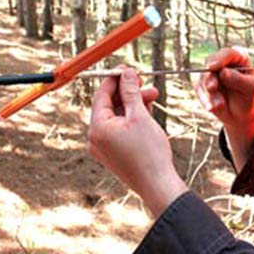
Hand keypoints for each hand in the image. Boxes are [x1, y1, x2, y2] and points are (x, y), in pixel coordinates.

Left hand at [88, 67, 187, 216]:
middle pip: (109, 105)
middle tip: (142, 80)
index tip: (127, 68)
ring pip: (117, 116)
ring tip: (153, 95)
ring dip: (133, 104)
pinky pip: (120, 128)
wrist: (157, 185)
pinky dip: (132, 118)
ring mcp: (103, 147)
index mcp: (97, 128)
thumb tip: (126, 73)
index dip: (115, 79)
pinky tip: (147, 110)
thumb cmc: (149, 152)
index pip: (102, 95)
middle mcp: (95, 138)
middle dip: (128, 92)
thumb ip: (131, 92)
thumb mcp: (140, 116)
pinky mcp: (113, 153)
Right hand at [195, 48, 253, 168]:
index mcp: (239, 59)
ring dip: (208, 94)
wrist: (243, 119)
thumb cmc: (251, 102)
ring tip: (217, 108)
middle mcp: (224, 64)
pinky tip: (213, 109)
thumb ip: (239, 81)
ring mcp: (211, 75)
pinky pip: (198, 90)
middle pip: (210, 64)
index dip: (220, 58)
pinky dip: (204, 100)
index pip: (228, 52)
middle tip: (214, 91)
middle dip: (210, 80)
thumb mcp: (250, 91)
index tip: (214, 67)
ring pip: (202, 79)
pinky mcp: (203, 87)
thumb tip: (225, 73)